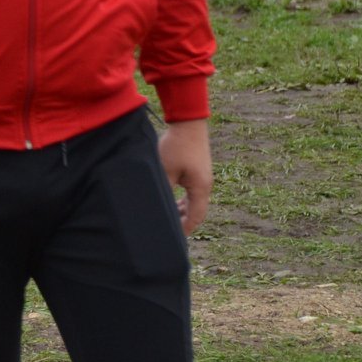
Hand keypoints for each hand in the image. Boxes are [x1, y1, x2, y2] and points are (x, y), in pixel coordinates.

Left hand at [159, 117, 212, 234]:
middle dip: (184, 221)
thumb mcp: (166, 170)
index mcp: (200, 188)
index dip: (186, 228)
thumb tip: (156, 203)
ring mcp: (202, 177)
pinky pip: (192, 191)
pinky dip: (183, 199)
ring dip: (183, 209)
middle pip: (196, 210)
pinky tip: (172, 199)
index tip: (175, 238)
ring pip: (194, 201)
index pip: (195, 217)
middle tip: (170, 230)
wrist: (188, 123)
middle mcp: (205, 185)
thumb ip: (163, 188)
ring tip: (169, 217)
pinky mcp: (198, 170)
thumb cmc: (177, 146)